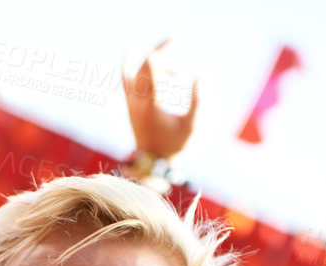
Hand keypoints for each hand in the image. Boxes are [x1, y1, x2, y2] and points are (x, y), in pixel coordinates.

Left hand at [123, 40, 197, 160]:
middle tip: (176, 40)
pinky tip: (130, 50)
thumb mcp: (193, 126)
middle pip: (144, 66)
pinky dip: (127, 64)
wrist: (153, 164)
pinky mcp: (129, 105)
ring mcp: (130, 103)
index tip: (176, 41)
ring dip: (151, 61)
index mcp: (151, 104)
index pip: (152, 68)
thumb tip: (201, 76)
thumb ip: (199, 102)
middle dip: (160, 50)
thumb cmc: (176, 145)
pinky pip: (124, 80)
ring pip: (134, 71)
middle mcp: (137, 101)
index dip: (162, 50)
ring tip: (174, 72)